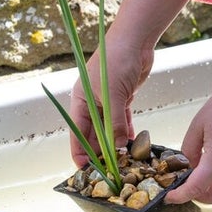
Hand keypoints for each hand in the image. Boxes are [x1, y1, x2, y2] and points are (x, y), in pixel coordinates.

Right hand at [68, 34, 151, 167]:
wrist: (135, 39)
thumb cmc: (116, 60)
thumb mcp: (114, 95)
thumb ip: (115, 122)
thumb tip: (119, 146)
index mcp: (80, 101)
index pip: (76, 134)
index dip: (80, 154)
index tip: (86, 172)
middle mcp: (91, 102)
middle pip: (93, 134)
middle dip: (101, 151)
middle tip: (111, 170)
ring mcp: (107, 100)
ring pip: (109, 128)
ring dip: (116, 143)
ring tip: (124, 160)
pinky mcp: (123, 97)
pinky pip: (123, 119)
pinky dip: (127, 131)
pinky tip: (132, 143)